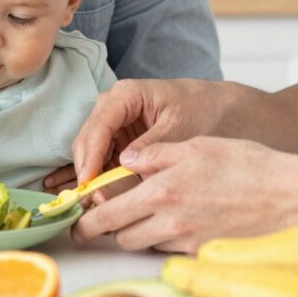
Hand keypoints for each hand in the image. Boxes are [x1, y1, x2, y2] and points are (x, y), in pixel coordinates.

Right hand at [70, 78, 226, 183]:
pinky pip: (101, 159)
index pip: (100, 126)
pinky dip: (101, 176)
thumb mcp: (178, 128)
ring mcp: (111, 122)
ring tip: (99, 201)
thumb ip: (152, 146)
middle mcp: (111, 105)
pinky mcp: (116, 138)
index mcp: (126, 95)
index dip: (91, 155)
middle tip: (93, 198)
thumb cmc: (197, 109)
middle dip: (87, 169)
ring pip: (89, 152)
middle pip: (87, 139)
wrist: (210, 107)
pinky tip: (106, 195)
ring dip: (92, 176)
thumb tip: (124, 165)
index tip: (88, 182)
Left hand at [70, 136, 297, 251]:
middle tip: (96, 226)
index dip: (86, 222)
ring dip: (135, 234)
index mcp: (161, 189)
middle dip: (106, 231)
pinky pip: (170, 253)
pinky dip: (163, 242)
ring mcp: (186, 242)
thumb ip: (156, 154)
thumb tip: (125, 160)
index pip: (108, 213)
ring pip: (143, 245)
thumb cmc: (249, 165)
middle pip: (120, 236)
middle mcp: (169, 221)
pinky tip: (174, 225)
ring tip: (141, 217)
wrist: (292, 198)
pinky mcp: (203, 255)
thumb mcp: (198, 145)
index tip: (76, 223)